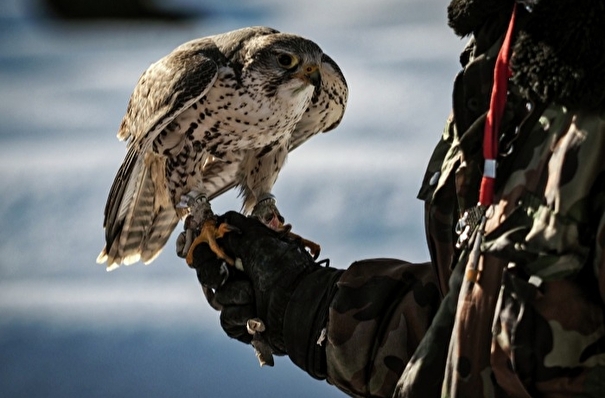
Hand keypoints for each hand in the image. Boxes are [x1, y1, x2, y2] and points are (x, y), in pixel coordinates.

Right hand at [190, 211, 327, 355]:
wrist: (301, 304)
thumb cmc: (285, 270)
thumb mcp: (260, 242)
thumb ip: (236, 234)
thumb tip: (222, 224)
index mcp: (248, 256)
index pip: (217, 251)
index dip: (208, 250)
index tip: (207, 248)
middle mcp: (245, 277)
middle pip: (211, 275)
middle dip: (215, 274)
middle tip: (225, 274)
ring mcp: (245, 301)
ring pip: (219, 297)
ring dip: (235, 294)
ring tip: (254, 295)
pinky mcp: (245, 324)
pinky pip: (227, 319)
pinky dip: (240, 315)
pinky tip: (256, 316)